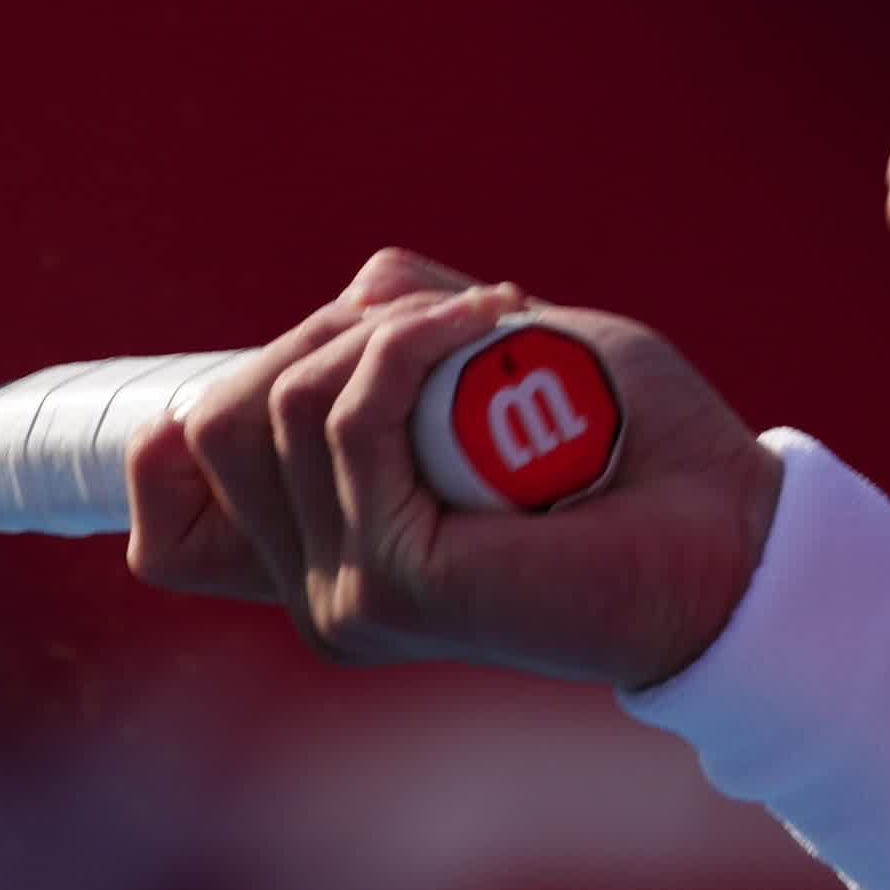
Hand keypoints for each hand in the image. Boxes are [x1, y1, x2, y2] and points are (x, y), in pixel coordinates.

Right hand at [120, 249, 787, 689]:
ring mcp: (350, 596)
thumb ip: (405, 325)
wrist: (728, 524)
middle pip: (215, 425)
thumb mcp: (490, 359)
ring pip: (283, 406)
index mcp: (324, 560)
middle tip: (438, 314)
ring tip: (487, 314)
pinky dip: (411, 342)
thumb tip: (358, 293)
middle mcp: (320, 593)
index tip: (264, 373)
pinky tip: (490, 322)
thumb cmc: (624, 444)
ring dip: (380, 325)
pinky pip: (353, 418)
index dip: (160, 453)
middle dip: (316, 334)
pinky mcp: (397, 582)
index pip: (170, 536)